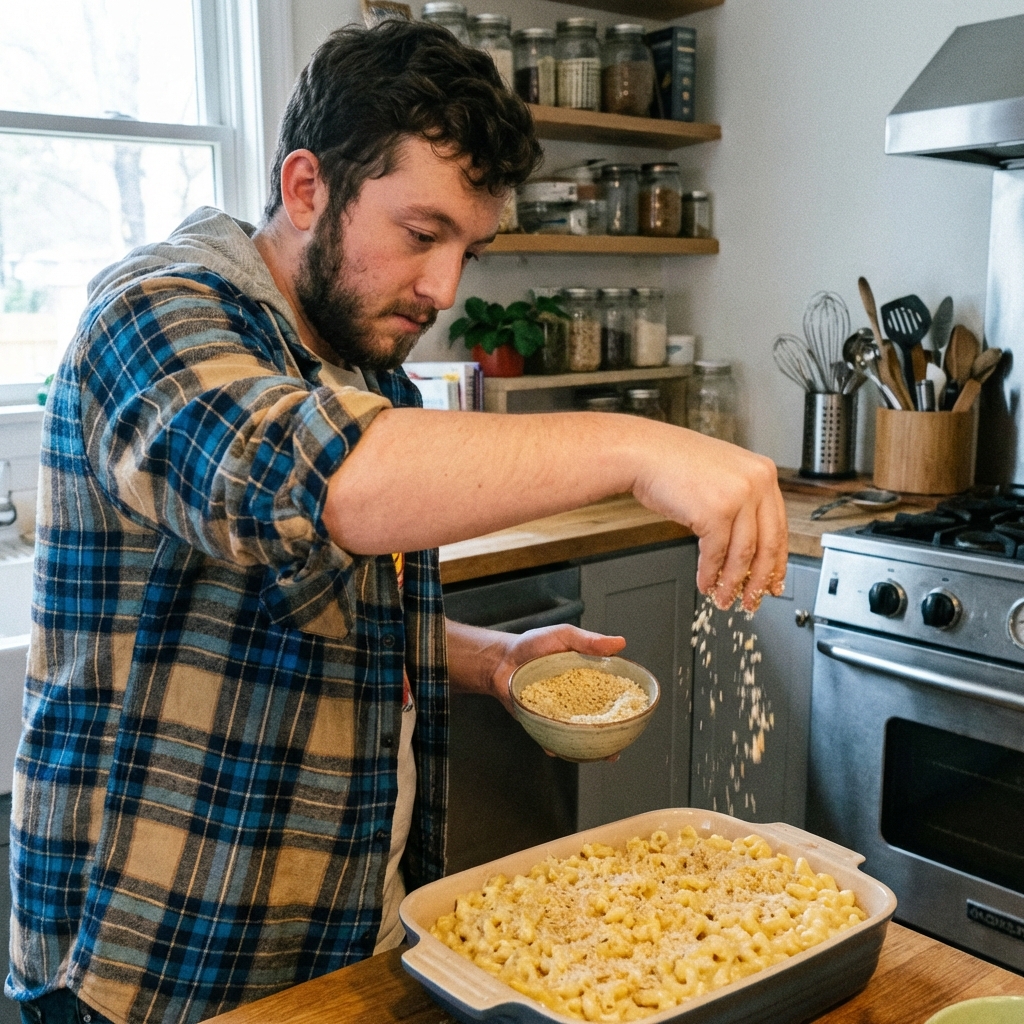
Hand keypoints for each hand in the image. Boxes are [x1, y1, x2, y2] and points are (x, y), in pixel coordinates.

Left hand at [489, 625, 626, 761]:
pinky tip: (555, 749)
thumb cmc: (533, 644)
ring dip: (585, 748)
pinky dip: (554, 745)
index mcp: (587, 681)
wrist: (501, 657)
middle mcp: (576, 700)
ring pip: (576, 735)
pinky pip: (550, 737)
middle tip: (614, 750)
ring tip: (590, 754)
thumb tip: (620, 643)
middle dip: (608, 738)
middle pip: (597, 722)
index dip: (623, 709)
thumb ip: (589, 641)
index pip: (610, 697)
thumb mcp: (563, 636)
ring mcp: (559, 713)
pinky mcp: (540, 721)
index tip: (633, 718)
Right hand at [631, 425, 787, 611]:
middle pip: (768, 544)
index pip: (779, 526)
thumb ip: (742, 501)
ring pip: (743, 554)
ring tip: (724, 597)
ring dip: (732, 582)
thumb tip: (747, 544)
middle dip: (759, 580)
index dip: (777, 561)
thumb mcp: (721, 473)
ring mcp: (737, 497)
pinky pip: (717, 554)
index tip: (773, 580)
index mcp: (763, 471)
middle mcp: (756, 482)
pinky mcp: (715, 512)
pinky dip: (710, 574)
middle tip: (753, 598)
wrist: (643, 452)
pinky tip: (705, 582)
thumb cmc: (672, 461)